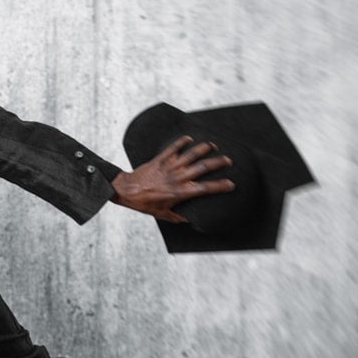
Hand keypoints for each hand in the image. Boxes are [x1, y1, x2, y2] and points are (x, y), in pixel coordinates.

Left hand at [109, 136, 234, 221]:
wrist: (126, 190)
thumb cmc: (144, 203)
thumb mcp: (162, 214)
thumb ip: (177, 217)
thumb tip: (188, 220)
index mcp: (180, 192)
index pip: (205, 188)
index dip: (220, 186)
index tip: (231, 184)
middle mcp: (178, 177)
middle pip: (203, 167)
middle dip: (218, 162)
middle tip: (228, 160)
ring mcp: (169, 166)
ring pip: (191, 154)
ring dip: (204, 148)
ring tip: (213, 145)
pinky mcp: (160, 159)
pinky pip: (173, 147)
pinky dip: (182, 141)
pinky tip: (189, 138)